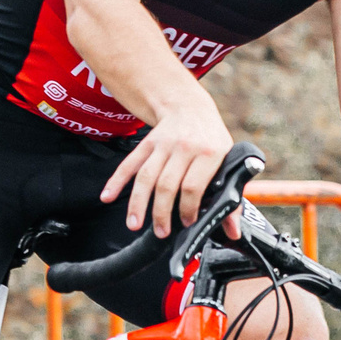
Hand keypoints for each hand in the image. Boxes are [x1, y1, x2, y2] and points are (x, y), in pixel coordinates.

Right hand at [100, 98, 233, 237]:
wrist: (190, 108)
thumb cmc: (211, 140)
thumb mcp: (228, 162)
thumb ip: (232, 198)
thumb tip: (233, 232)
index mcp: (209, 153)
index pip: (193, 186)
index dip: (188, 208)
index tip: (187, 223)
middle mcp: (184, 147)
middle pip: (167, 184)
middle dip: (161, 212)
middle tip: (161, 232)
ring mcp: (162, 144)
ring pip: (146, 176)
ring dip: (138, 203)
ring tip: (134, 224)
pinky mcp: (146, 144)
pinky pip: (130, 164)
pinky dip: (116, 180)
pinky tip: (107, 196)